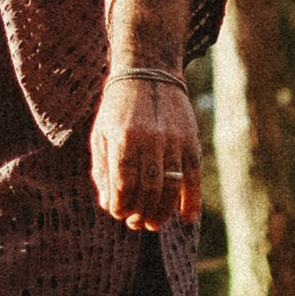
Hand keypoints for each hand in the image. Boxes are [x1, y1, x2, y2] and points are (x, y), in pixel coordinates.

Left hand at [89, 71, 203, 230]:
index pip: (123, 183)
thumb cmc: (118, 108)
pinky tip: (187, 218)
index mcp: (123, 137)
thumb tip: (109, 205)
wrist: (148, 71)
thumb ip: (102, 169)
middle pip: (148, 189)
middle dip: (141, 213)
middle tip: (135, 223)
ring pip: (171, 187)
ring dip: (162, 212)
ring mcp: (173, 140)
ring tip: (154, 224)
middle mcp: (150, 139)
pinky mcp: (191, 140)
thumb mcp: (101, 133)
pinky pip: (194, 176)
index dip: (120, 205)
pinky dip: (192, 200)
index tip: (118, 211)